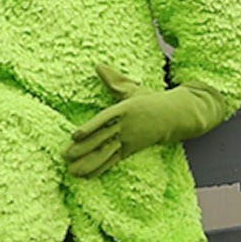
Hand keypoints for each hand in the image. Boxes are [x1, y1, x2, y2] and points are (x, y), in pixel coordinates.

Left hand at [67, 64, 227, 177]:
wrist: (175, 116)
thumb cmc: (151, 102)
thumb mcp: (133, 89)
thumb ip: (115, 80)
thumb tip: (98, 66)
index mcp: (125, 109)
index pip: (105, 119)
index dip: (90, 128)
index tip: (75, 136)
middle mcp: (126, 126)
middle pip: (102, 139)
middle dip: (83, 149)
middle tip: (66, 156)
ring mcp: (128, 140)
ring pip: (106, 153)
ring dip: (88, 163)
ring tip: (72, 171)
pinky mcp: (130, 150)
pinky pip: (113, 161)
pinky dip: (100, 168)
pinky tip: (87, 175)